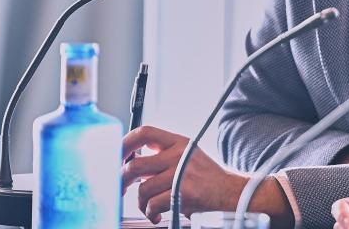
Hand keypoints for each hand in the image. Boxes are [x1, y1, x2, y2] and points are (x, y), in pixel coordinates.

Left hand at [121, 126, 239, 223]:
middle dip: (121, 180)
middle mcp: (178, 154)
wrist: (231, 192)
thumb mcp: (188, 155)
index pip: (144, 132)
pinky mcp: (183, 193)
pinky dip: (150, 214)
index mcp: (178, 142)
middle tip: (121, 188)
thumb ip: (163, 154)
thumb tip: (132, 161)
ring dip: (140, 203)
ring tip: (148, 207)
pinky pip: (153, 205)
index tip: (117, 157)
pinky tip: (157, 215)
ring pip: (142, 190)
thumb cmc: (206, 177)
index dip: (125, 144)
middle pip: (135, 164)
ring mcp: (181, 173)